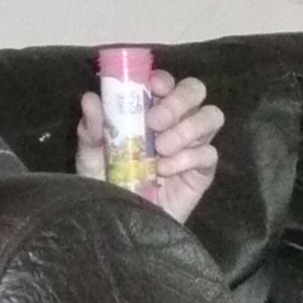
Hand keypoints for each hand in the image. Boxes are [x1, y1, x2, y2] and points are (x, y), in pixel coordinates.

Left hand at [76, 70, 224, 225]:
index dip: (163, 80)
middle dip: (178, 101)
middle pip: (196, 91)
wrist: (120, 223)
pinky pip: (209, 154)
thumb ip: (92, 128)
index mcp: (150, 109)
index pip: (166, 82)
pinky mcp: (202, 171)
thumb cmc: (106, 184)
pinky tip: (165, 171)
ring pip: (211, 116)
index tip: (151, 89)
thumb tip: (91, 99)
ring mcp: (193, 145)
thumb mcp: (90, 156)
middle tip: (154, 122)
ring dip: (187, 128)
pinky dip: (187, 158)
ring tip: (161, 149)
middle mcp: (175, 121)